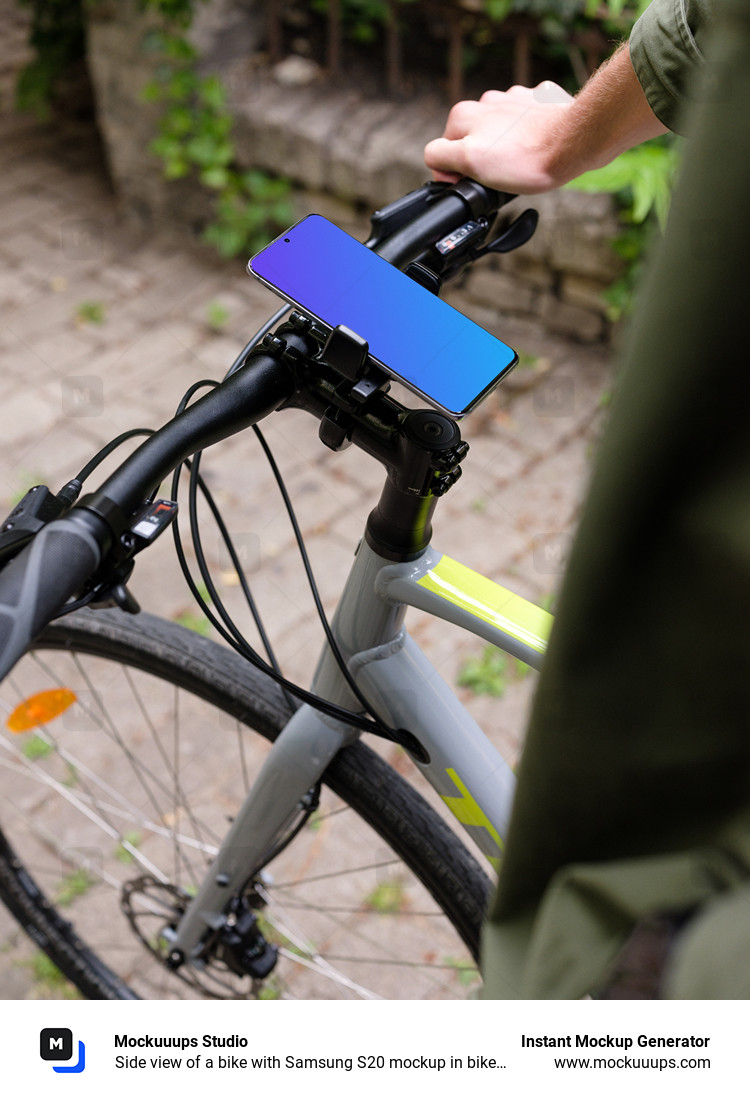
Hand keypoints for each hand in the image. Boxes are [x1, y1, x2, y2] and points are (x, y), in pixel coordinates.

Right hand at [424, 83, 574, 193]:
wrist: (574, 143)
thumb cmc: (526, 159)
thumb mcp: (471, 163)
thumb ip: (442, 157)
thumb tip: (436, 161)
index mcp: (463, 115)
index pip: (442, 150)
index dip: (454, 173)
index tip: (474, 183)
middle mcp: (485, 101)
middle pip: (470, 140)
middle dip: (480, 157)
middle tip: (499, 174)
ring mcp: (513, 99)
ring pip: (497, 131)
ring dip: (504, 146)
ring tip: (521, 161)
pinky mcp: (538, 101)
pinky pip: (524, 122)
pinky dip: (527, 135)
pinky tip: (537, 146)